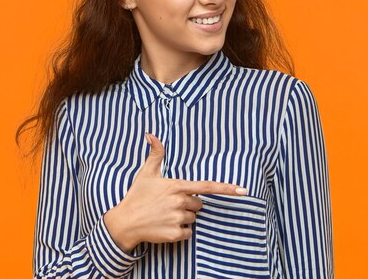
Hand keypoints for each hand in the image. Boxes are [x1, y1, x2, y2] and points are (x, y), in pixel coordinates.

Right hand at [103, 132, 246, 252]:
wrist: (124, 222)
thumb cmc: (137, 196)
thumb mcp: (146, 173)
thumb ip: (155, 154)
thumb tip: (151, 134)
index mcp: (177, 186)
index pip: (207, 186)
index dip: (227, 189)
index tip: (243, 191)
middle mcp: (180, 201)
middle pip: (199, 204)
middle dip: (188, 205)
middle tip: (169, 204)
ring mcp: (178, 218)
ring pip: (193, 219)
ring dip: (183, 218)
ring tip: (165, 215)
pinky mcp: (175, 234)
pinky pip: (188, 234)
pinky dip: (180, 232)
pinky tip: (165, 227)